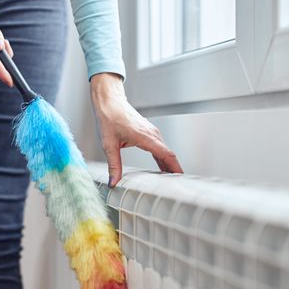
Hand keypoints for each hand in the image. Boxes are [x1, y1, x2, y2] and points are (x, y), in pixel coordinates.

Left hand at [90, 73, 183, 187]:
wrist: (109, 102)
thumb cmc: (109, 118)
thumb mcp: (108, 145)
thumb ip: (114, 165)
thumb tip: (114, 181)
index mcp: (145, 137)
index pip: (166, 154)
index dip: (175, 168)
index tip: (180, 179)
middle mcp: (152, 134)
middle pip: (169, 154)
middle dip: (174, 170)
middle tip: (176, 185)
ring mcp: (151, 132)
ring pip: (165, 151)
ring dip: (169, 164)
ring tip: (170, 180)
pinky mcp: (148, 132)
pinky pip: (160, 147)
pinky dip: (163, 158)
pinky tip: (162, 167)